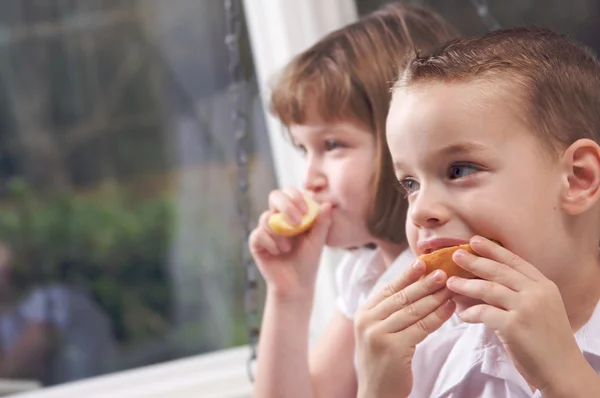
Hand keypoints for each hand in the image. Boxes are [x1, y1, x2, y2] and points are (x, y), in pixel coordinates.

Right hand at [249, 187, 331, 299]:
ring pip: (266, 217)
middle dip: (286, 207)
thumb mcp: (318, 241)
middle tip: (297, 223)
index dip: (296, 197)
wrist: (296, 284)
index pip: (290, 192)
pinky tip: (278, 252)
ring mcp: (265, 229)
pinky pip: (258, 234)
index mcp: (293, 213)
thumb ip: (322, 223)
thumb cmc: (308, 261)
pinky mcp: (256, 242)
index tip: (305, 210)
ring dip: (280, 233)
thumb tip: (328, 204)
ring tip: (288, 248)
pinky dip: (270, 243)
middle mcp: (278, 217)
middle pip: (274, 196)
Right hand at [354, 260, 455, 397]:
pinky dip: (438, 316)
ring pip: (413, 310)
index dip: (407, 275)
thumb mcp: (380, 332)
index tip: (423, 262)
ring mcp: (378, 334)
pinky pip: (421, 327)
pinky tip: (449, 309)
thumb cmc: (383, 362)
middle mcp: (367, 321)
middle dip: (424, 283)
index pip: (388, 289)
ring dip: (434, 297)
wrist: (377, 394)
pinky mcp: (392, 348)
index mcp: (363, 313)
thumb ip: (391, 311)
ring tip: (450, 287)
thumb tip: (415, 285)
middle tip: (443, 271)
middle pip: (402, 297)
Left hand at [447, 236, 585, 394]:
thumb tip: (488, 282)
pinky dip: (470, 313)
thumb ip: (522, 293)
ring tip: (451, 283)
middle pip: (499, 271)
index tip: (475, 240)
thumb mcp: (542, 308)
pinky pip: (484, 312)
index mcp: (544, 286)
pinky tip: (462, 315)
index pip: (515, 261)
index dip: (493, 250)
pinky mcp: (513, 325)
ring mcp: (526, 308)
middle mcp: (536, 293)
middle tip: (455, 255)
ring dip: (466, 285)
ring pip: (488, 289)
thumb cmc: (548, 342)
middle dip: (475, 261)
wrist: (562, 370)